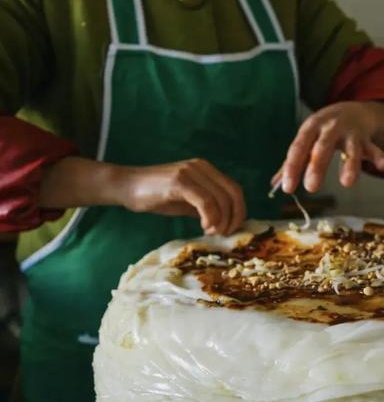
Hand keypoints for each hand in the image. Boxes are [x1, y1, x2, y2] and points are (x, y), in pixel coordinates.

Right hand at [118, 159, 245, 234]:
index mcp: (206, 169)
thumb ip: (207, 207)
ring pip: (220, 198)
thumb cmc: (156, 196)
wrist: (126, 187)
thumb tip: (227, 222)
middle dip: (233, 217)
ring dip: (221, 220)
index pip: (234, 189)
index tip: (231, 229)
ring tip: (211, 232)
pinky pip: (205, 201)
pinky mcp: (179, 182)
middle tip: (224, 234)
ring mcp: (190, 172)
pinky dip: (210, 217)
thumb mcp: (188, 202)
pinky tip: (204, 227)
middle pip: (232, 193)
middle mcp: (201, 167)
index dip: (239, 211)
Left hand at [276, 101, 383, 193]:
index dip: (292, 168)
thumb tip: (275, 184)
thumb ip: (294, 161)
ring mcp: (350, 132)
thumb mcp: (307, 139)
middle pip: (323, 147)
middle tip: (311, 188)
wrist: (352, 110)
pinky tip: (383, 166)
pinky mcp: (366, 138)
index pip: (299, 148)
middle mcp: (330, 128)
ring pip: (351, 149)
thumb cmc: (323, 130)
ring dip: (350, 164)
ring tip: (347, 183)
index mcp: (310, 128)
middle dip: (317, 167)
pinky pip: (374, 148)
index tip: (287, 188)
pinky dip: (378, 156)